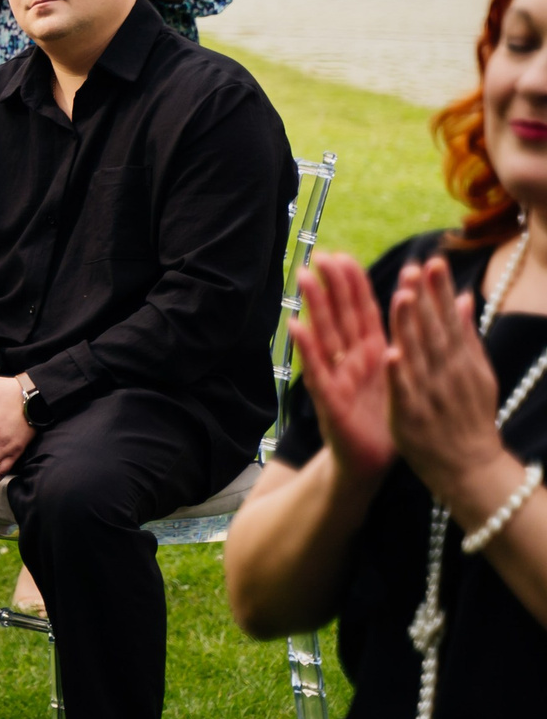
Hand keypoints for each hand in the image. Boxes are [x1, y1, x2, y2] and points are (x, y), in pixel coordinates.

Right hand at [287, 254, 394, 482]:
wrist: (372, 462)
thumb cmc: (386, 420)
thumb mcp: (400, 377)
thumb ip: (405, 344)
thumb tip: (424, 311)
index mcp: (373, 352)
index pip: (362, 310)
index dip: (354, 284)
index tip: (343, 256)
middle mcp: (351, 360)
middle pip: (340, 316)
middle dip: (331, 286)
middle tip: (320, 256)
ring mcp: (337, 377)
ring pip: (325, 335)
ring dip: (315, 305)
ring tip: (304, 277)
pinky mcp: (329, 400)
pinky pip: (317, 370)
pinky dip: (306, 348)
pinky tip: (295, 326)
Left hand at [387, 255, 516, 516]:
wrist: (470, 468)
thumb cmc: (468, 417)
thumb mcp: (475, 374)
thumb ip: (466, 336)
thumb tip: (464, 297)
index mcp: (461, 362)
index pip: (449, 320)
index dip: (440, 291)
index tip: (433, 261)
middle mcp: (448, 375)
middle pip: (435, 332)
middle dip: (425, 299)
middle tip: (415, 266)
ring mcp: (430, 395)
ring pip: (418, 357)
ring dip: (409, 327)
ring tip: (401, 296)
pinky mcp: (411, 417)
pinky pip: (404, 393)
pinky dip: (400, 374)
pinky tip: (391, 353)